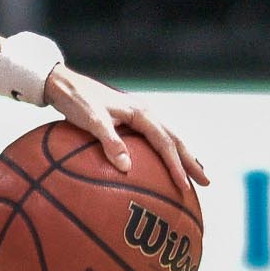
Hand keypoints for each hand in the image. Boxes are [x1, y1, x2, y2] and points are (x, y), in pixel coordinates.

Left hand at [44, 65, 209, 191]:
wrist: (63, 83)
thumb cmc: (76, 101)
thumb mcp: (91, 120)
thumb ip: (109, 142)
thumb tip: (126, 168)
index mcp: (141, 113)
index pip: (165, 143)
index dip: (176, 166)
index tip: (184, 186)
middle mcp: (145, 113)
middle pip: (175, 140)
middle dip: (191, 162)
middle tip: (206, 182)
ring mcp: (139, 115)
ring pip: (168, 138)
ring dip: (182, 156)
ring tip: (196, 173)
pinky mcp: (129, 119)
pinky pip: (154, 138)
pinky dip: (165, 151)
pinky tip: (163, 162)